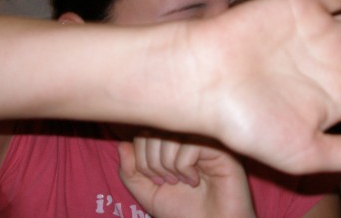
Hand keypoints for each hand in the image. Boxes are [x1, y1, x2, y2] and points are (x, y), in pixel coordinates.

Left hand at [118, 134, 254, 217]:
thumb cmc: (183, 210)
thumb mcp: (147, 193)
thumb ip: (130, 172)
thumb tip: (122, 145)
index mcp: (170, 141)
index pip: (144, 131)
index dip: (140, 157)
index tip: (154, 179)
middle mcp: (186, 134)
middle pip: (155, 130)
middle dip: (152, 163)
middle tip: (167, 181)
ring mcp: (202, 138)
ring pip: (170, 136)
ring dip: (168, 166)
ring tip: (181, 181)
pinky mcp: (218, 147)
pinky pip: (189, 145)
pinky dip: (185, 167)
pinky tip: (195, 180)